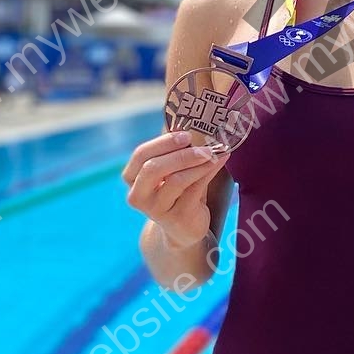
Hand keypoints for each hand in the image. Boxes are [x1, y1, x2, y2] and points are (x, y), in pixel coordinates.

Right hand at [122, 130, 225, 248]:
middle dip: (180, 154)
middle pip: (154, 168)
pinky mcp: (177, 218)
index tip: (186, 135)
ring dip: (198, 163)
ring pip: (176, 180)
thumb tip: (200, 124)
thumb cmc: (178, 191)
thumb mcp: (171, 171)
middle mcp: (138, 195)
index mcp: (132, 178)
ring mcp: (156, 210)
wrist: (184, 229)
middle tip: (203, 145)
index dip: (162, 143)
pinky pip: (194, 190)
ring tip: (215, 153)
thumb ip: (176, 152)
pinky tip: (220, 161)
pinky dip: (209, 172)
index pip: (140, 155)